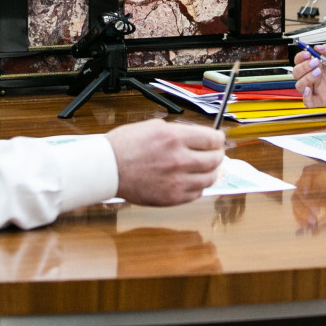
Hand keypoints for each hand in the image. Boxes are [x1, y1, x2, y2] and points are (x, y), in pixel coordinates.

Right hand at [106, 118, 224, 205]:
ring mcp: (177, 181)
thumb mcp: (154, 127)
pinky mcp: (172, 198)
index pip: (212, 139)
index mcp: (174, 138)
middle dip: (217, 154)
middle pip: (215, 159)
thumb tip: (199, 136)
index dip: (218, 138)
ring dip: (210, 171)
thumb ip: (179, 132)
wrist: (108, 169)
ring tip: (204, 168)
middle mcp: (179, 160)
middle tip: (215, 153)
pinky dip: (198, 186)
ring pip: (210, 178)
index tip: (218, 139)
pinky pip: (197, 193)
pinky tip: (190, 179)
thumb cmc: (125, 146)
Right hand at [293, 44, 325, 105]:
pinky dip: (305, 97)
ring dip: (306, 78)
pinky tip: (309, 89)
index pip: (300, 60)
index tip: (308, 53)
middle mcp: (315, 75)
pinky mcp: (323, 99)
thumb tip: (317, 47)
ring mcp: (318, 87)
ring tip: (318, 71)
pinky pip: (308, 101)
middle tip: (315, 62)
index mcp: (317, 63)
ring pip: (300, 86)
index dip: (300, 57)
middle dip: (303, 67)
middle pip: (297, 73)